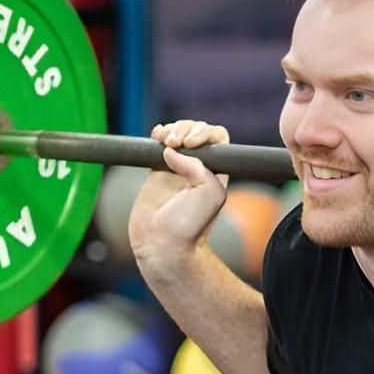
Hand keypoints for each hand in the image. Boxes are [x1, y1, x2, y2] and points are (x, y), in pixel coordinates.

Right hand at [129, 119, 230, 262]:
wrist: (162, 244)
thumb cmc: (189, 226)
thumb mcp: (209, 192)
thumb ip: (197, 165)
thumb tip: (171, 150)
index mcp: (216, 172)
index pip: (217, 139)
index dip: (204, 133)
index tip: (191, 144)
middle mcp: (198, 169)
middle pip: (196, 131)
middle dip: (186, 129)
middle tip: (176, 143)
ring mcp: (177, 169)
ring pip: (177, 135)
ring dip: (171, 130)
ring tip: (164, 141)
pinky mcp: (157, 172)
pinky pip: (158, 145)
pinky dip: (157, 135)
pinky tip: (156, 138)